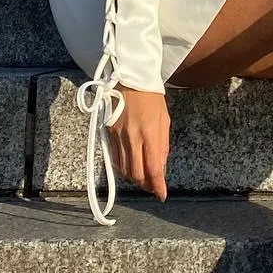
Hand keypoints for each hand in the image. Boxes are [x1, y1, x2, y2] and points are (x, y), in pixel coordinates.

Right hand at [112, 85, 169, 199]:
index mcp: (150, 132)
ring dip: (133, 177)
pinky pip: (114, 158)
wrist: (130, 77)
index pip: (153, 168)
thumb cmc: (151, 96)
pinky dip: (122, 167)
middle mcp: (132, 136)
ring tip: (142, 177)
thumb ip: (162, 145)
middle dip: (145, 184)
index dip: (157, 185)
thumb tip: (160, 168)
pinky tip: (130, 166)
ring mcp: (118, 135)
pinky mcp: (108, 133)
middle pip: (136, 173)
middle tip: (152, 186)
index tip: (162, 195)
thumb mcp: (164, 119)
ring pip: (123, 169)